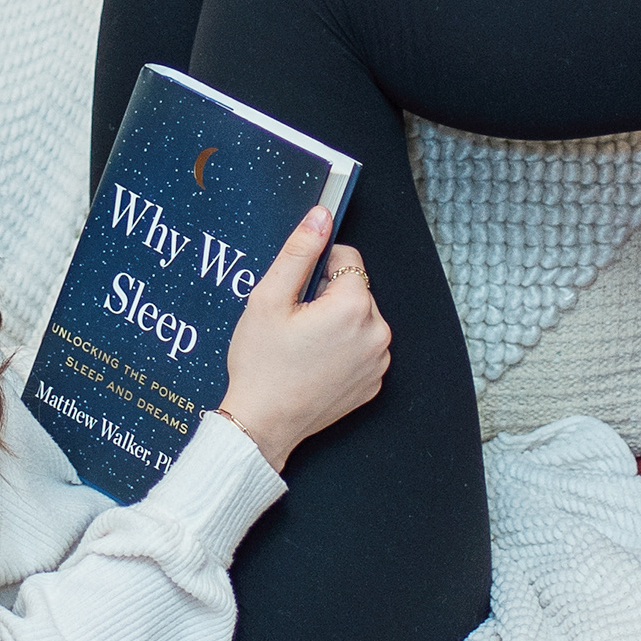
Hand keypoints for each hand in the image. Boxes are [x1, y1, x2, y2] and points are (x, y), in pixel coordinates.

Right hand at [218, 206, 389, 470]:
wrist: (262, 425)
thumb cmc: (262, 365)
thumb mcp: (269, 299)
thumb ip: (299, 251)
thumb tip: (321, 215)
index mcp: (354, 306)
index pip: (345, 257)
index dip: (315, 269)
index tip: (296, 293)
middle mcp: (377, 332)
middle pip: (354, 288)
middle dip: (326, 296)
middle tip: (295, 324)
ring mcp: (378, 360)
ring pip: (359, 317)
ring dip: (336, 321)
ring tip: (304, 346)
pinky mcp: (374, 382)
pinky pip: (362, 347)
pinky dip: (343, 348)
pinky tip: (315, 363)